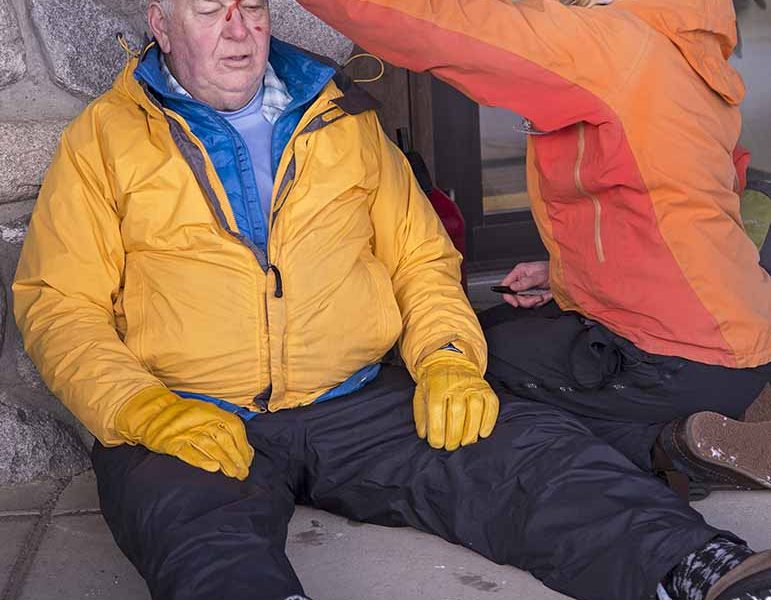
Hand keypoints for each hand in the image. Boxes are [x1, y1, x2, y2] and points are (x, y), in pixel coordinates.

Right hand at [115, 387, 253, 479]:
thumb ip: (225, 430)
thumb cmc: (185, 418)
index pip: (234, 427)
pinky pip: (188, 452)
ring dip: (224, 461)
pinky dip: (201, 460)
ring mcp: (186, 430)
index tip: (247, 461)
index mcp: (211, 411)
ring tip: (233, 474)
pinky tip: (212, 469)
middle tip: (242, 473)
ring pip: (210, 446)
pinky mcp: (171, 442)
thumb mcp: (206, 416)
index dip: (243, 444)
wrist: (152, 413)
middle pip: (224, 439)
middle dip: (236, 457)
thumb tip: (246, 451)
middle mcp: (200, 419)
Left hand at [413, 350, 498, 450]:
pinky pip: (491, 405)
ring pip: (475, 409)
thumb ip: (421, 414)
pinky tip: (482, 433)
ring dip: (471, 431)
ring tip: (465, 443)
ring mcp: (473, 385)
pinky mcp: (486, 388)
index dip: (437, 429)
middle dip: (454, 435)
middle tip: (450, 446)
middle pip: (457, 411)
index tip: (436, 443)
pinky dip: (489, 421)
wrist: (450, 360)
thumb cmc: (434, 382)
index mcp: (436, 385)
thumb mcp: (421, 394)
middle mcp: (456, 384)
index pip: (436, 408)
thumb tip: (424, 434)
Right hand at [499, 260, 552, 307]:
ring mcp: (527, 288)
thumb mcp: (538, 276)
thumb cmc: (552, 270)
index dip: (508, 295)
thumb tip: (513, 287)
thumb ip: (525, 282)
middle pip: (515, 296)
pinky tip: (545, 296)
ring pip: (523, 302)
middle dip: (526, 300)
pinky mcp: (533, 294)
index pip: (506, 285)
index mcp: (519, 272)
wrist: (564, 276)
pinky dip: (540, 302)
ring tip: (543, 296)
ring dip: (534, 301)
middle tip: (536, 298)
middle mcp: (521, 281)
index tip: (514, 302)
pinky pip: (532, 303)